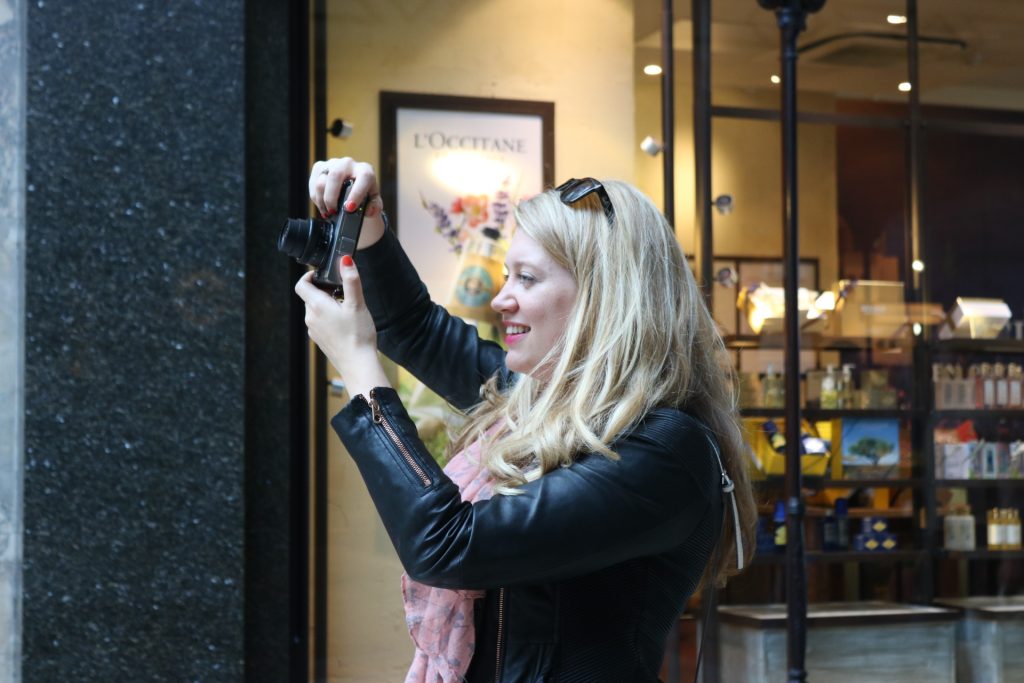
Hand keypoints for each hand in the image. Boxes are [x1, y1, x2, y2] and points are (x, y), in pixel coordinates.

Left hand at [294, 257, 389, 398]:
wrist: (358, 364)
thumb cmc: (358, 335)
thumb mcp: (357, 304)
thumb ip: (351, 280)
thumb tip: (345, 260)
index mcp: (316, 306)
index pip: (301, 284)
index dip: (310, 275)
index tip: (323, 274)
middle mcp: (311, 318)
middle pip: (310, 297)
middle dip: (324, 290)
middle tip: (342, 292)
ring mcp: (314, 331)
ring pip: (316, 310)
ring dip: (327, 305)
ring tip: (346, 309)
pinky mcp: (320, 341)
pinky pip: (320, 323)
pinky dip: (329, 319)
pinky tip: (345, 324)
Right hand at [309, 158, 385, 249]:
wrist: (352, 188)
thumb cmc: (364, 195)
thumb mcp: (373, 203)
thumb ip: (375, 207)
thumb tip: (369, 211)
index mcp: (365, 170)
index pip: (363, 177)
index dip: (356, 194)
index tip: (349, 208)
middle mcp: (348, 163)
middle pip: (336, 175)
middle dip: (332, 197)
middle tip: (334, 212)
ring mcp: (332, 163)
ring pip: (321, 181)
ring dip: (322, 200)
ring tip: (328, 211)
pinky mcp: (320, 167)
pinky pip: (313, 183)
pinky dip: (316, 197)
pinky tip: (322, 205)